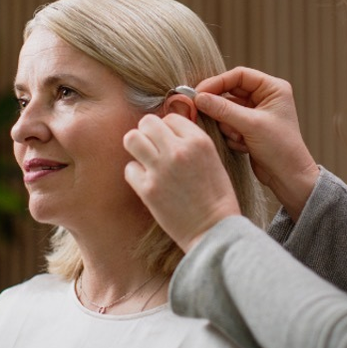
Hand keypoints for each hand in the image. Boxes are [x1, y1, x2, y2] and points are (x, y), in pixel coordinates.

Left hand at [124, 113, 241, 251]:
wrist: (214, 230)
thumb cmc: (216, 197)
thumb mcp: (213, 159)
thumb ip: (192, 141)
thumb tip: (170, 128)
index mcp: (199, 141)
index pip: (171, 117)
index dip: (169, 129)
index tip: (171, 142)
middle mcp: (178, 150)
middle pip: (147, 122)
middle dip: (148, 133)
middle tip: (153, 147)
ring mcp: (161, 169)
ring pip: (132, 139)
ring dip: (137, 147)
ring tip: (145, 159)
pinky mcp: (148, 189)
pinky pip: (129, 168)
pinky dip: (136, 174)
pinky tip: (147, 182)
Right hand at [194, 67, 318, 219]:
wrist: (288, 178)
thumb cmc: (280, 148)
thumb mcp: (251, 126)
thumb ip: (223, 109)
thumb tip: (199, 98)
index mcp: (272, 88)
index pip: (239, 75)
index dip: (217, 82)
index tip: (199, 93)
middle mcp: (264, 97)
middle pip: (230, 92)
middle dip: (219, 106)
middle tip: (200, 111)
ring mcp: (255, 113)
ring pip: (226, 109)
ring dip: (227, 125)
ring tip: (239, 138)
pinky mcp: (248, 128)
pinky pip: (228, 124)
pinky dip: (231, 134)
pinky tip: (243, 145)